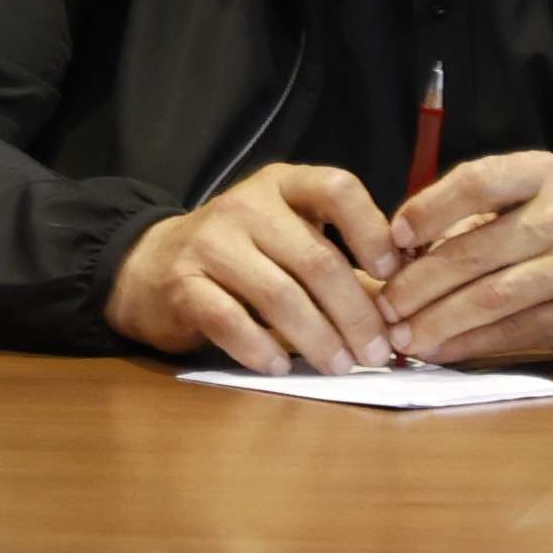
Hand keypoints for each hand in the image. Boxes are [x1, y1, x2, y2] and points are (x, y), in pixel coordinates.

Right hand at [105, 164, 397, 372]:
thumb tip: (401, 304)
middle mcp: (248, 205)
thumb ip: (341, 262)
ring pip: (278, 293)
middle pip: (315, 257)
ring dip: (317, 337)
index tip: (395, 275)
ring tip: (341, 366)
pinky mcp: (183, 283)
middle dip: (354, 311)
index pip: (337, 188)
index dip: (372, 229)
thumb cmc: (240, 256)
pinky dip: (259, 347)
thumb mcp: (288, 240)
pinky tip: (280, 367)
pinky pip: (228, 319)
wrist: (151, 265)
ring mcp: (211, 242)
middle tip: (377, 351)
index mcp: (283, 186)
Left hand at [378, 149, 552, 368]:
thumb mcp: (541, 200)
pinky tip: (438, 349)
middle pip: (475, 249)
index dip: (428, 209)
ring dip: (436, 320)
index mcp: (546, 176)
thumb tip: (405, 253)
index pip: (477, 182)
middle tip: (384, 304)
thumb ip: (482, 218)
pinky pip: (511, 333)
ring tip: (401, 334)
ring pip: (489, 298)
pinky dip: (466, 344)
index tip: (394, 236)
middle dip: (419, 282)